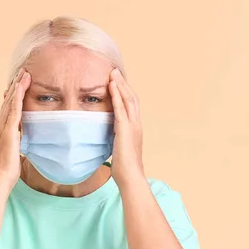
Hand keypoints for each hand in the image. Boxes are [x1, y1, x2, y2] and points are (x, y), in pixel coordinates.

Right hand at [0, 68, 30, 188]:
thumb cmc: (7, 171)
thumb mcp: (14, 154)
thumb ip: (17, 146)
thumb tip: (22, 146)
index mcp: (0, 132)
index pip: (8, 110)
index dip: (13, 97)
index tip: (19, 85)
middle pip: (8, 102)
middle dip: (15, 87)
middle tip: (22, 73)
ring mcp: (2, 128)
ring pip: (10, 103)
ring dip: (17, 87)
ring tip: (24, 75)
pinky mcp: (8, 131)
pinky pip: (13, 110)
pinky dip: (17, 98)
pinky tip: (20, 88)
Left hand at [108, 68, 145, 186]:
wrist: (130, 176)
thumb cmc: (124, 168)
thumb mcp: (120, 150)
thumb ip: (117, 141)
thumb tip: (111, 140)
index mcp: (136, 129)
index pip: (132, 106)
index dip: (125, 92)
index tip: (118, 82)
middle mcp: (137, 124)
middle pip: (132, 98)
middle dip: (123, 84)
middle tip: (115, 71)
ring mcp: (133, 126)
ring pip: (128, 99)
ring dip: (120, 84)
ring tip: (113, 73)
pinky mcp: (125, 129)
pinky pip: (121, 107)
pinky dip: (116, 95)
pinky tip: (111, 85)